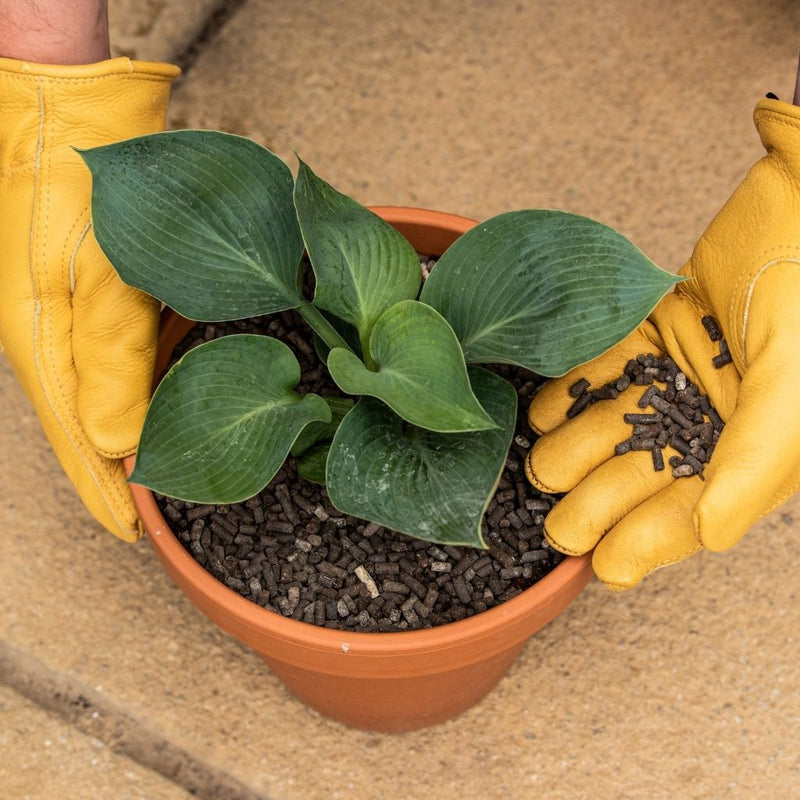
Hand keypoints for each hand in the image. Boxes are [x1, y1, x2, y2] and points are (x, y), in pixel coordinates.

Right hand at [0, 56, 178, 538]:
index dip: (104, 492)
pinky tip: (163, 402)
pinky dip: (140, 388)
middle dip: (115, 475)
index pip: (77, 442)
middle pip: (88, 427)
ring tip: (157, 475)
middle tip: (146, 516)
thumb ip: (110, 367)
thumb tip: (121, 449)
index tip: (131, 536)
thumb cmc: (71, 192)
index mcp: (43, 349)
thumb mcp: (94, 285)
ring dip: (129, 437)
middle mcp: (54, 341)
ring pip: (103, 396)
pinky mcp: (92, 292)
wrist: (62, 115)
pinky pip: (117, 357)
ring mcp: (71, 317)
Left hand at [525, 96, 799, 588]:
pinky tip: (545, 410)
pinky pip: (605, 365)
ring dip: (576, 449)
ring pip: (615, 422)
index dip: (651, 542)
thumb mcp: (791, 392)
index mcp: (753, 443)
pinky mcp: (651, 328)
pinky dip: (574, 388)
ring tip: (544, 465)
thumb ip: (758, 463)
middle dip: (601, 503)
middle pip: (645, 471)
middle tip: (560, 527)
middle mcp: (711, 414)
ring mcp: (677, 371)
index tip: (606, 567)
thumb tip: (712, 536)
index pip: (695, 506)